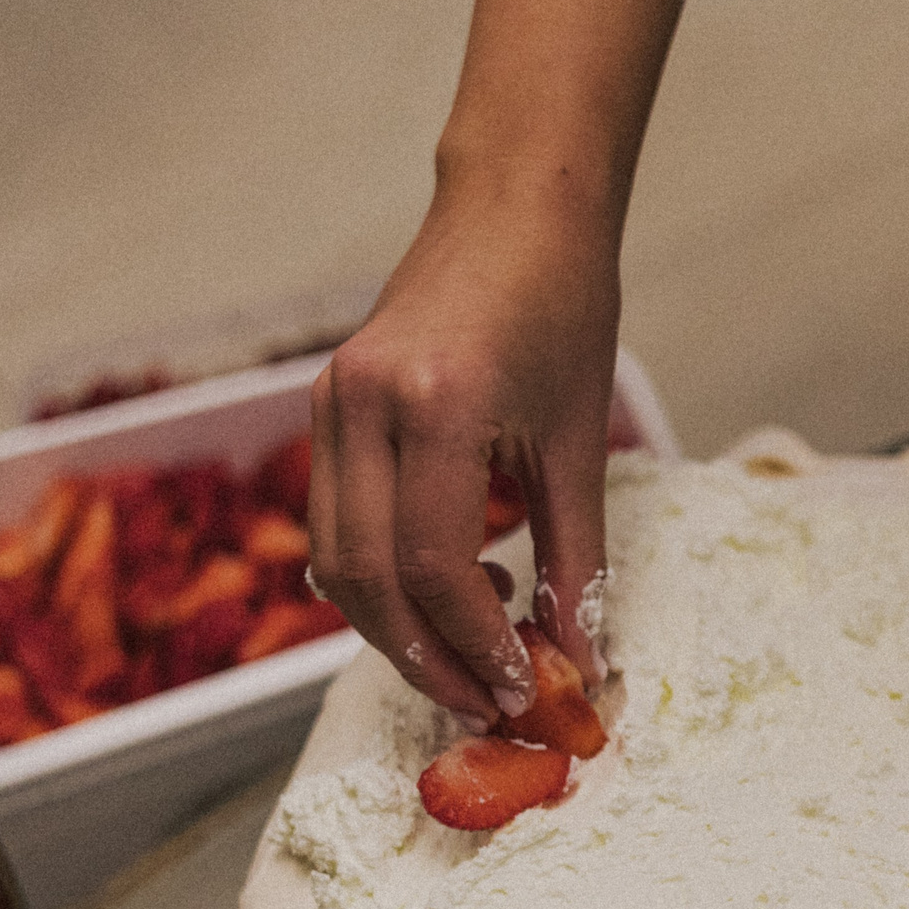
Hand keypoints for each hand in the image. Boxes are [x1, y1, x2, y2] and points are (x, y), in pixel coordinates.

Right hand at [310, 173, 618, 731]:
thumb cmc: (564, 305)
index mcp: (433, 403)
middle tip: (491, 702)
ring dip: (399, 629)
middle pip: (367, 579)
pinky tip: (454, 591)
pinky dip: (384, 579)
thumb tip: (582, 658)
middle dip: (427, 657)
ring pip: (337, 562)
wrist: (516, 206)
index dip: (476, 644)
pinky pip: (339, 523)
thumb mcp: (582, 439)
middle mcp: (364, 403)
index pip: (434, 566)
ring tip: (477, 656)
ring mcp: (331, 401)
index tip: (525, 689)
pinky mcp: (326, 405)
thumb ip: (577, 557)